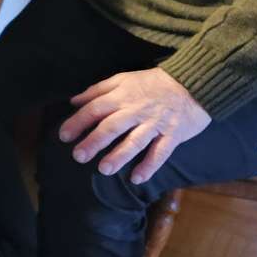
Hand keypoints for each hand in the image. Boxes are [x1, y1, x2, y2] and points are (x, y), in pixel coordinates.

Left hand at [58, 68, 210, 183]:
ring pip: (135, 141)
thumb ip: (98, 90)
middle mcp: (136, 111)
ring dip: (119, 156)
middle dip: (93, 142)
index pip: (95, 109)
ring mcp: (155, 124)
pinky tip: (137, 178)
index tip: (63, 136)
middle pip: (111, 127)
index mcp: (122, 96)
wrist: (193, 84)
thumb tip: (74, 101)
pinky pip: (160, 152)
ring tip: (104, 169)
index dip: (78, 122)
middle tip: (78, 156)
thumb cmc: (153, 82)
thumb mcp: (123, 79)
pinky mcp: (173, 135)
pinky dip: (149, 166)